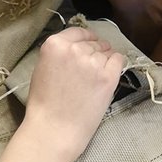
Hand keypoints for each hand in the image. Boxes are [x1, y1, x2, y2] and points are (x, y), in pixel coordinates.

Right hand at [23, 27, 124, 161]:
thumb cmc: (44, 103)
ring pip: (107, 51)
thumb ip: (59, 53)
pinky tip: (108, 76)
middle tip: (90, 70)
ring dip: (104, 60)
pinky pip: (118, 60)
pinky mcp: (108, 76)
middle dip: (95, 51)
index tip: (88, 47)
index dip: (85, 39)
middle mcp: (75, 49)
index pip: (78, 32)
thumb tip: (76, 46)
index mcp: (55, 44)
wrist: (54, 130)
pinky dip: (115, 65)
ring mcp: (93, 62)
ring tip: (95, 78)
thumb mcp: (42, 68)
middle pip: (94, 42)